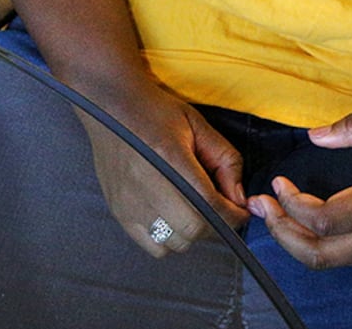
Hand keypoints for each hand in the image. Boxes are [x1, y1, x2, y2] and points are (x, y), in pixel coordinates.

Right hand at [80, 83, 248, 258]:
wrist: (111, 106)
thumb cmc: (156, 111)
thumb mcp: (198, 126)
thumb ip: (225, 161)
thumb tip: (238, 199)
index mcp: (169, 157)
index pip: (210, 205)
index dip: (233, 214)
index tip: (241, 211)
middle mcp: (146, 184)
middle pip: (193, 229)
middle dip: (214, 223)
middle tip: (217, 207)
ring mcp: (129, 202)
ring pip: (175, 242)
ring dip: (192, 232)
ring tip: (191, 209)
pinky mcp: (119, 212)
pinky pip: (153, 246)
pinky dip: (168, 239)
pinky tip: (170, 216)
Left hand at [247, 104, 351, 266]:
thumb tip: (313, 135)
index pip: (325, 221)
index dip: (292, 205)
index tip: (278, 181)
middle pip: (320, 254)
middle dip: (281, 232)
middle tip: (259, 206)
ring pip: (330, 263)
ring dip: (295, 240)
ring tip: (273, 213)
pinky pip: (345, 258)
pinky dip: (316, 244)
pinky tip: (302, 220)